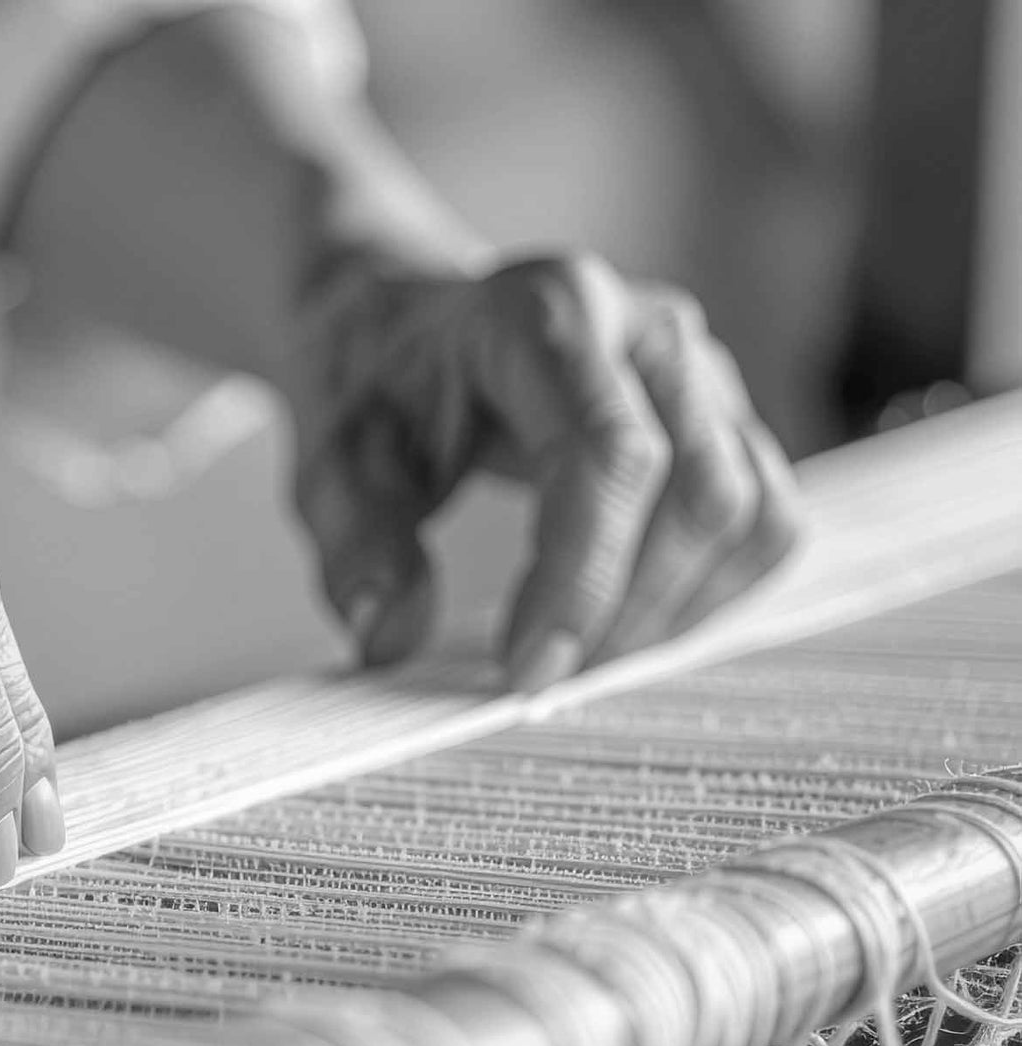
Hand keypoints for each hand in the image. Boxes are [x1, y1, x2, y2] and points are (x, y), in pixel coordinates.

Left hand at [289, 251, 799, 687]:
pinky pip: (766, 516)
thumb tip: (389, 637)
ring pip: (747, 509)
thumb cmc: (379, 389)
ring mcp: (698, 368)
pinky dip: (714, 589)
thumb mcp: (335, 462)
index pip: (609, 455)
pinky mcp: (723, 413)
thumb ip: (359, 545)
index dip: (581, 580)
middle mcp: (645, 328)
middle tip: (550, 674)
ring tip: (589, 650)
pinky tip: (636, 617)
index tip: (527, 670)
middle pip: (698, 492)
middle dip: (629, 611)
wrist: (407, 331)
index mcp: (545, 314)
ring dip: (678, 609)